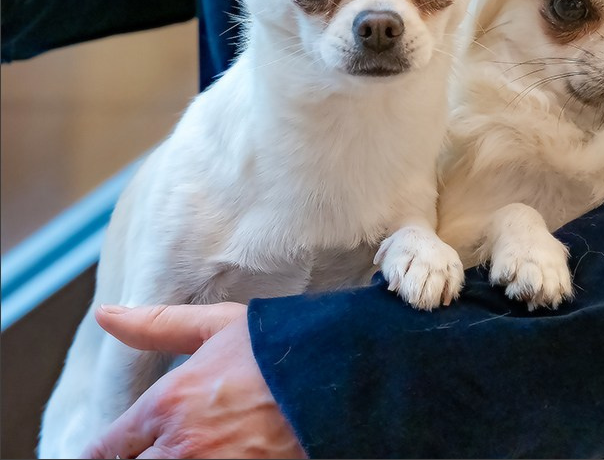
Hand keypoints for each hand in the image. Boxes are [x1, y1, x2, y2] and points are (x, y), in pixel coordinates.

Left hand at [81, 302, 306, 458]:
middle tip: (156, 447)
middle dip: (137, 458)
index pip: (107, 448)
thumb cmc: (282, 348)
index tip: (124, 446)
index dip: (109, 450)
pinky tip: (214, 456)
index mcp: (168, 403)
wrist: (341, 376)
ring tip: (191, 450)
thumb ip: (157, 325)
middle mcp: (181, 446)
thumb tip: (105, 314)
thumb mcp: (219, 326)